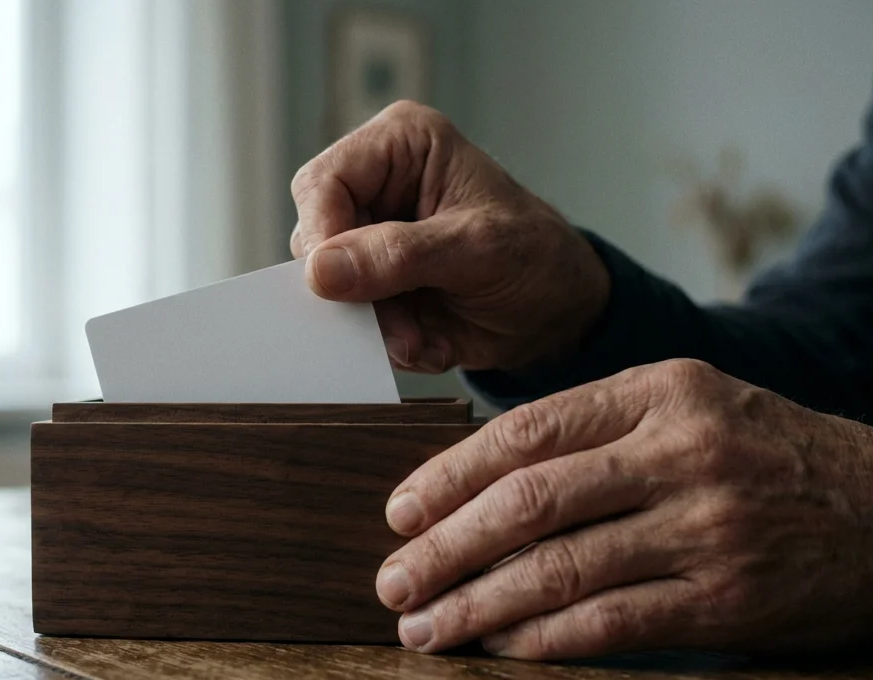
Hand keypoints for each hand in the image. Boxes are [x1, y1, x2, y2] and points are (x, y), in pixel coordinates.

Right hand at [290, 100, 608, 373]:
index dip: (321, 237)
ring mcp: (369, 238)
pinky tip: (429, 340)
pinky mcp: (371, 285)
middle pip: (314, 238)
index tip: (336, 287)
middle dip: (354, 293)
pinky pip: (348, 321)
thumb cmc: (536, 256)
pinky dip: (385, 342)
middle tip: (402, 326)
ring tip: (423, 337)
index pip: (322, 183)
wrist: (558, 313)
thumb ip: (400, 256)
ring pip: (326, 288)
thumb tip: (321, 270)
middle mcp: (375, 185)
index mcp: (400, 144)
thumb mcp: (479, 249)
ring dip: (373, 325)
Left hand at [376, 359, 872, 658]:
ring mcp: (706, 527)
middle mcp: (681, 452)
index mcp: (662, 390)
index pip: (528, 430)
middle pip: (531, 501)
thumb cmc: (765, 455)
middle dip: (445, 547)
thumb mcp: (690, 406)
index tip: (399, 512)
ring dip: (478, 605)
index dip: (449, 475)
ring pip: (561, 568)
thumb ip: (596, 430)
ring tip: (426, 627)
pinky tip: (499, 648)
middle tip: (393, 581)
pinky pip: (611, 623)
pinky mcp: (726, 599)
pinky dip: (544, 641)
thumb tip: (476, 482)